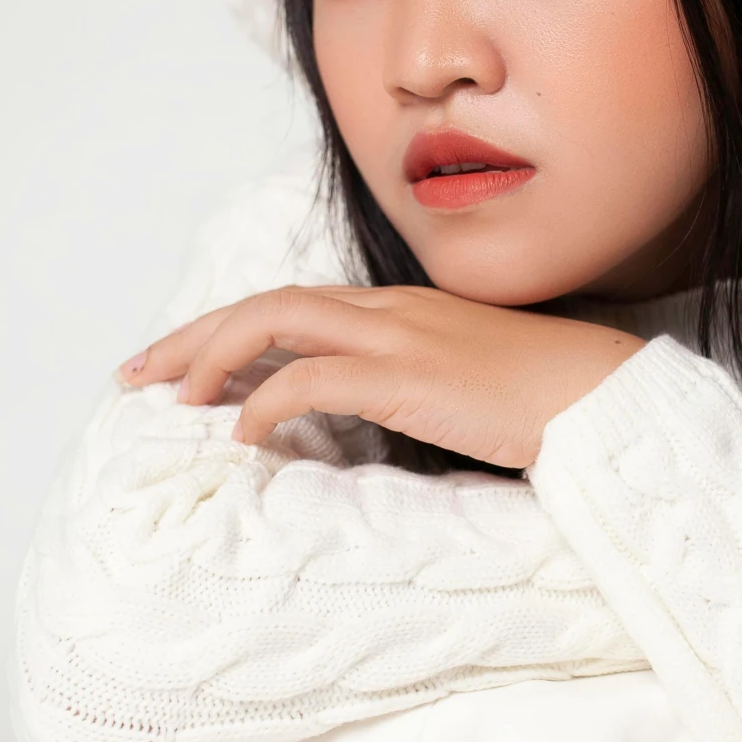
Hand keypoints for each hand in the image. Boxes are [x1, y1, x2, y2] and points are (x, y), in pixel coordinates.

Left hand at [117, 285, 645, 470]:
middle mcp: (390, 310)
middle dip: (191, 337)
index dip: (227, 329)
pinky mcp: (408, 376)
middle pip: (264, 303)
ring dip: (213, 358)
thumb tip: (358, 419)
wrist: (605, 398)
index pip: (293, 304)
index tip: (178, 365)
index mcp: (402, 308)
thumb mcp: (465, 384)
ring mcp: (398, 337)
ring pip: (274, 322)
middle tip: (135, 376)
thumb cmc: (547, 401)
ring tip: (175, 400)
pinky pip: (311, 380)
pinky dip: (265, 404)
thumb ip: (410, 386)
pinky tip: (243, 438)